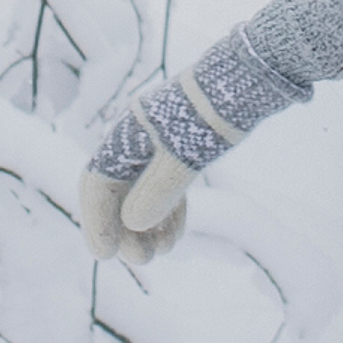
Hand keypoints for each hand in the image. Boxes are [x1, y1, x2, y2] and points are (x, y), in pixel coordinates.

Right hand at [79, 106, 197, 263]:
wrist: (246, 82)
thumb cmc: (210, 115)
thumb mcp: (184, 156)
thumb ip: (158, 192)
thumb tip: (132, 225)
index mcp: (126, 133)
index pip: (98, 181)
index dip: (96, 219)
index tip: (105, 254)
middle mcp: (136, 138)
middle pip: (118, 191)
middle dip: (126, 229)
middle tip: (143, 260)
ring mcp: (158, 143)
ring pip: (141, 191)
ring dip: (146, 225)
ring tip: (161, 253)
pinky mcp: (181, 147)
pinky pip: (163, 186)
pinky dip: (165, 211)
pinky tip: (173, 235)